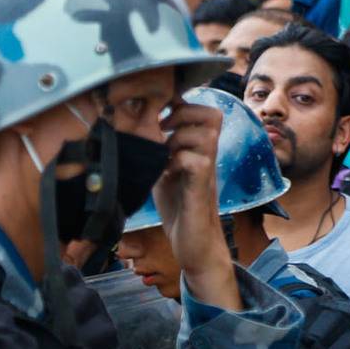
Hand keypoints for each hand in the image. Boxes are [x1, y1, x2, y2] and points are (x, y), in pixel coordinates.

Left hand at [153, 100, 240, 309]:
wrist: (196, 244)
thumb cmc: (180, 208)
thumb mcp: (166, 172)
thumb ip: (161, 151)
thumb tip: (138, 132)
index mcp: (200, 149)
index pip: (206, 112)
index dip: (184, 104)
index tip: (160, 110)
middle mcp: (208, 156)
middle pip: (211, 115)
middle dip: (182, 115)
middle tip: (162, 128)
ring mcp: (207, 170)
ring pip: (204, 134)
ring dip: (178, 137)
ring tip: (162, 151)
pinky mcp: (201, 188)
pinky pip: (195, 161)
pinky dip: (175, 160)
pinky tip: (163, 171)